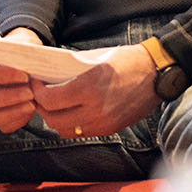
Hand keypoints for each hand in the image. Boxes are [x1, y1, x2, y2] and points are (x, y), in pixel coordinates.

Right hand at [0, 28, 43, 132]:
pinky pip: (2, 126)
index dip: (2, 76)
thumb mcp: (22, 45)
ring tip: (32, 104)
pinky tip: (29, 111)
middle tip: (30, 93)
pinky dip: (17, 121)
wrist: (26, 60)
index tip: (24, 75)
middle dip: (8, 98)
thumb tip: (34, 63)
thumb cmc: (22, 52)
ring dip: (12, 112)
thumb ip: (22, 52)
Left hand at [28, 43, 160, 138]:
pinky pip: (81, 132)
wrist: (156, 73)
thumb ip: (70, 72)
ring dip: (54, 119)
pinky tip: (70, 112)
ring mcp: (103, 122)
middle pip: (53, 119)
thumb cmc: (125, 60)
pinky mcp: (110, 129)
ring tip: (53, 105)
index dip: (36, 93)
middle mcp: (94, 109)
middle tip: (38, 95)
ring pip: (65, 130)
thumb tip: (48, 78)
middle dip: (41, 107)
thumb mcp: (94, 59)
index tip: (34, 83)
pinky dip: (71, 125)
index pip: (49, 100)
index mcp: (88, 88)